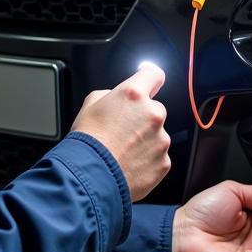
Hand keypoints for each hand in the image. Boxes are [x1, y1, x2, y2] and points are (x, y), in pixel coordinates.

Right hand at [70, 63, 170, 200]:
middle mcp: (152, 114)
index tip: (148, 78)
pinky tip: (128, 163)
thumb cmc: (87, 142)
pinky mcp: (163, 162)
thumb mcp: (90, 104)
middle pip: (154, 109)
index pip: (154, 74)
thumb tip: (117, 98)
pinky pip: (157, 157)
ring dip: (144, 140)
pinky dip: (146, 160)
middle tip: (122, 131)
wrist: (90, 177)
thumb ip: (111, 95)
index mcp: (134, 95)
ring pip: (157, 135)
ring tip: (122, 151)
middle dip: (142, 118)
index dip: (149, 76)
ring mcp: (161, 140)